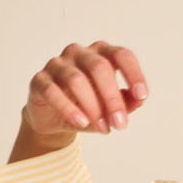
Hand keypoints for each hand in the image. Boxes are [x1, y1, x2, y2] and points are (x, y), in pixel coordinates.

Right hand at [9, 41, 147, 161]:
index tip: (142, 96)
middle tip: (120, 124)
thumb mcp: (111, 108)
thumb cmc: (88, 107)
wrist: (56, 120)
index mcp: (100, 54)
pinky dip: (69, 109)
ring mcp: (57, 64)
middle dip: (113, 99)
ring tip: (103, 129)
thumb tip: (139, 100)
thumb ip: (126, 102)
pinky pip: (53, 91)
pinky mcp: (40, 80)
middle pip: (99, 67)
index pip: (121, 55)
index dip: (133, 73)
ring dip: (93, 108)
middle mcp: (78, 53)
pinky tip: (81, 123)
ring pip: (76, 80)